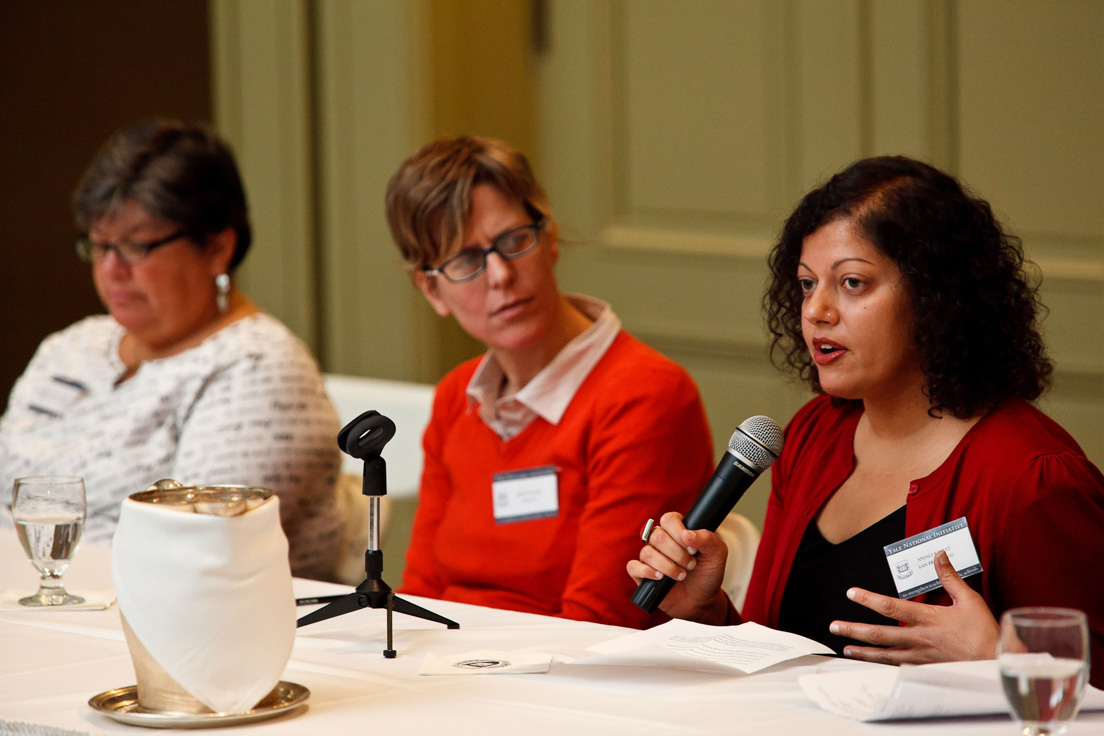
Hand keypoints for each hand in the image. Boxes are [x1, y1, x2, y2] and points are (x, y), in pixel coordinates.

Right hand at [626, 511, 730, 623]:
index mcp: (676, 531)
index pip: (669, 519)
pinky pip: (633, 566)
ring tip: (682, 575)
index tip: (693, 549)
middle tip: (691, 565)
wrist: (702, 601)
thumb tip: (686, 534)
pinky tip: (660, 578)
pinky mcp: (641, 574)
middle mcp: (660, 541)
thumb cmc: (707, 574)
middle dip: (677, 554)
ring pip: (648, 553)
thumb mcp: (717, 555)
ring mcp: (649, 557)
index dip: (679, 533)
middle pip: (658, 536)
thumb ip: (708, 539)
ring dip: (668, 566)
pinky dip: (646, 572)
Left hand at [830, 550, 998, 663]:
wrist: (996, 662)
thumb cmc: (984, 632)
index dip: (868, 599)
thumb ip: (949, 577)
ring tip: (846, 648)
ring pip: (885, 654)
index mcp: (927, 618)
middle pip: (879, 634)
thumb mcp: (968, 599)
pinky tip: (872, 664)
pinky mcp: (926, 668)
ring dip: (863, 651)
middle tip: (834, 626)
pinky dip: (882, 665)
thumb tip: (939, 555)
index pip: (890, 606)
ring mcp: (920, 655)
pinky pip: (899, 667)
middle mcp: (919, 637)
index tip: (851, 593)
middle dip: (854, 629)